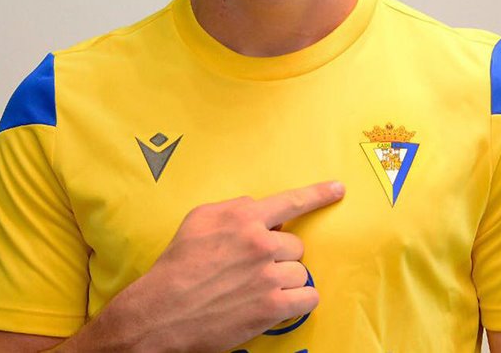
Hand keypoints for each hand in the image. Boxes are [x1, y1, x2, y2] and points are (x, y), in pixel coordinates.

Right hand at [93, 181, 344, 352]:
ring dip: (286, 280)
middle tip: (253, 268)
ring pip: (300, 272)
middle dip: (279, 255)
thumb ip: (233, 207)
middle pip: (295, 244)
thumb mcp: (199, 218)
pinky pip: (308, 299)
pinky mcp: (271, 308)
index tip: (338, 189)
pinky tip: (280, 303)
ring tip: (257, 288)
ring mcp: (268, 276)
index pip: (291, 201)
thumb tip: (256, 208)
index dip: (318, 194)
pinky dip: (299, 302)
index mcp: (244, 217)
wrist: (162, 311)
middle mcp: (261, 243)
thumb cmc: (178, 263)